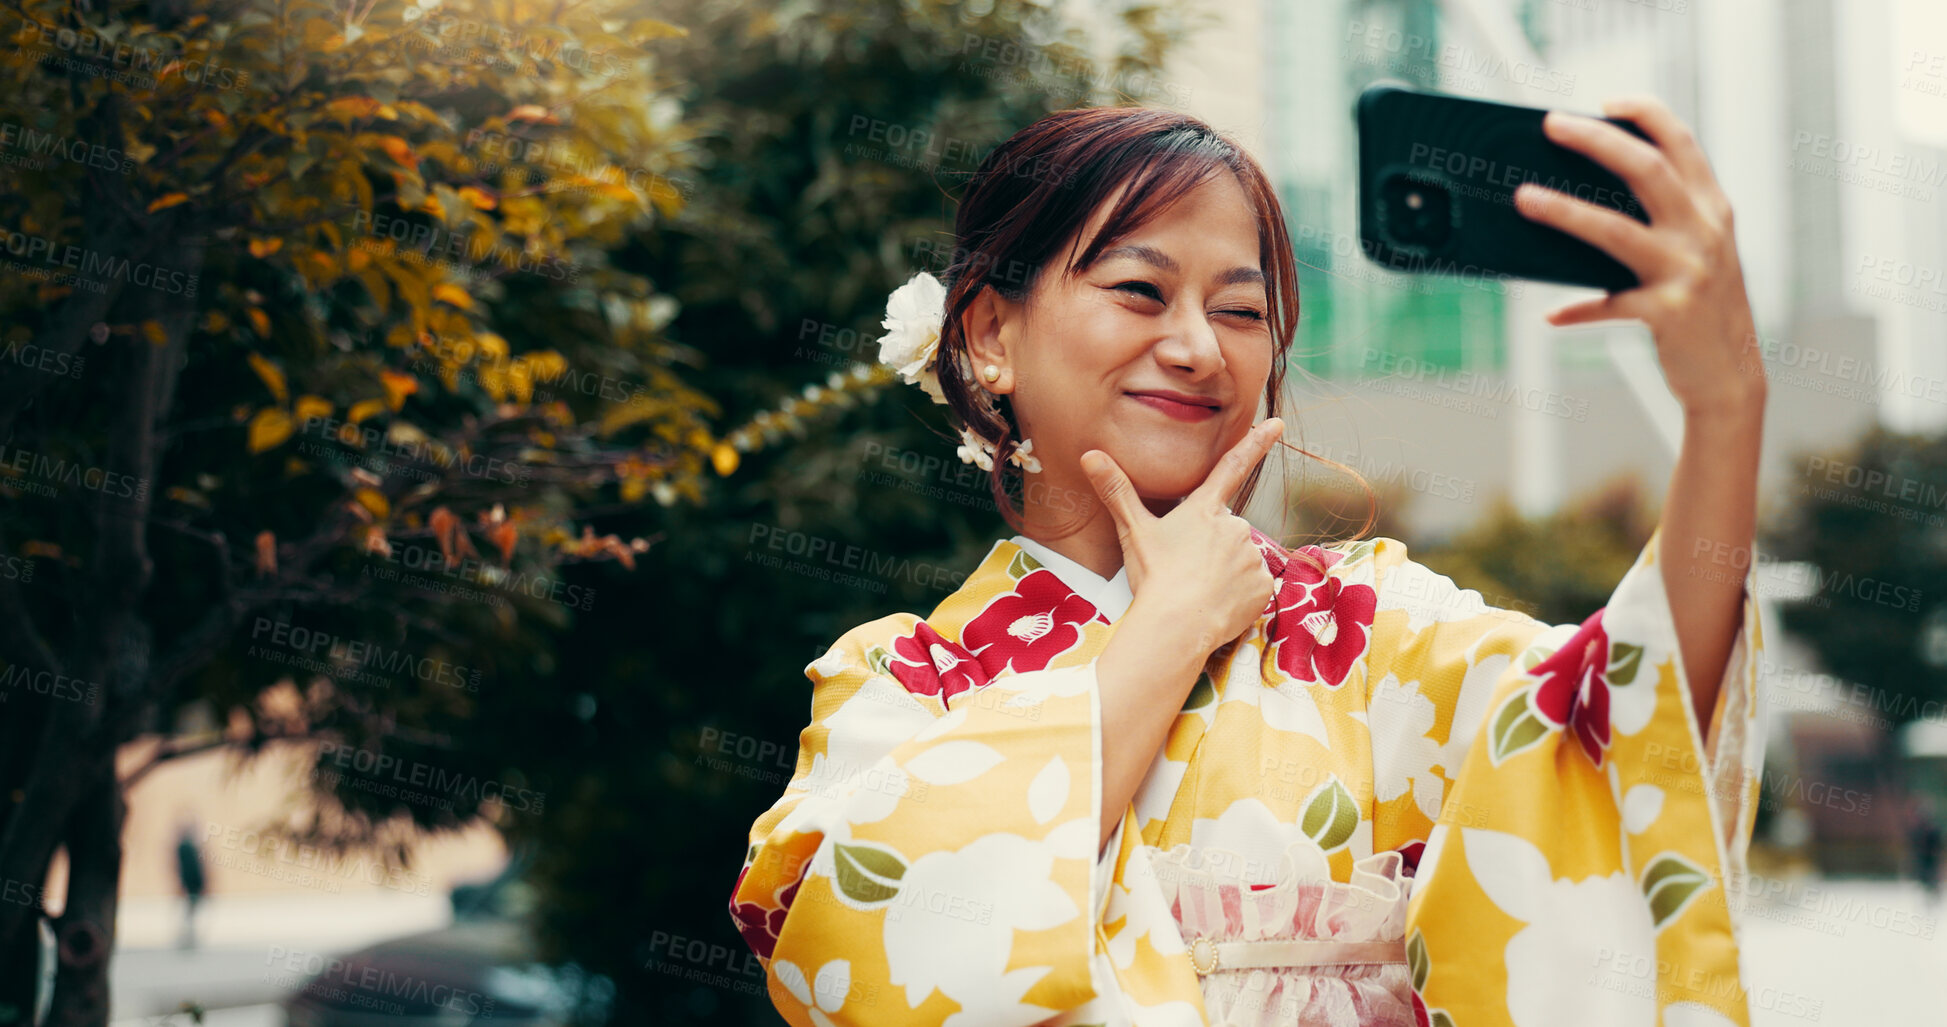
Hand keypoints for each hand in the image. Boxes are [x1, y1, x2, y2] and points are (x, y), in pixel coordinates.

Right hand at [1080, 418, 1281, 655]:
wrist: (1177, 625)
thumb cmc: (1154, 576)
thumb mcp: (1132, 532)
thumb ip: (1116, 491)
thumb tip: (1089, 455)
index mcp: (1204, 509)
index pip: (1232, 466)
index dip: (1255, 442)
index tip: (1277, 423)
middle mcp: (1235, 526)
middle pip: (1226, 530)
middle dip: (1211, 547)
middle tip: (1185, 570)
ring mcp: (1252, 555)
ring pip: (1239, 559)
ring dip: (1224, 572)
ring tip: (1198, 591)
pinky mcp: (1262, 586)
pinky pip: (1252, 586)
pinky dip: (1238, 595)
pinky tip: (1216, 605)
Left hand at [1514, 95, 1767, 418]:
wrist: (1731, 375)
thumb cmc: (1700, 309)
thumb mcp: (1694, 255)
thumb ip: (1657, 223)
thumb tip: (1580, 201)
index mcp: (1711, 209)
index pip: (1681, 143)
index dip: (1644, 114)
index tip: (1606, 101)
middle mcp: (1704, 232)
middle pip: (1646, 169)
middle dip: (1596, 141)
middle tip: (1551, 125)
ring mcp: (1688, 271)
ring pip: (1616, 230)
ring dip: (1565, 212)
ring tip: (1524, 198)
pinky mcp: (1669, 313)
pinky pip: (1610, 305)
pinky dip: (1578, 310)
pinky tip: (1550, 315)